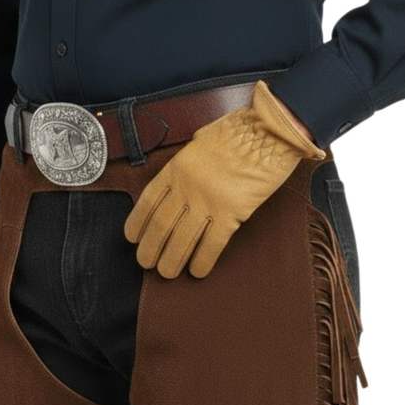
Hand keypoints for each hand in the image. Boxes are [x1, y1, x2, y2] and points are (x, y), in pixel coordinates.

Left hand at [125, 80, 324, 278]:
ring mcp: (208, 201)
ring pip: (181, 240)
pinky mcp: (232, 213)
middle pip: (160, 225)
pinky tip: (197, 271)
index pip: (148, 201)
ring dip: (171, 260)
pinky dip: (202, 260)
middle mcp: (187, 186)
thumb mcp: (202, 140)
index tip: (133, 238)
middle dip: (150, 249)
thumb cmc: (240, 132)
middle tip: (147, 263)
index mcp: (177, 167)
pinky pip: (212, 244)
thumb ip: (188, 162)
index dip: (137, 224)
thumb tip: (182, 178)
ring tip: (167, 273)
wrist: (271, 130)